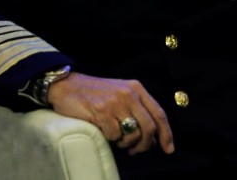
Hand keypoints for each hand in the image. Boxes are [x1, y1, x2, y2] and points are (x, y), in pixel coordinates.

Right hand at [47, 72, 174, 155]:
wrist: (67, 85)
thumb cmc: (95, 94)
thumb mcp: (121, 95)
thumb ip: (138, 112)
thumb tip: (152, 140)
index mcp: (137, 89)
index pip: (159, 113)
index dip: (166, 133)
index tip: (168, 149)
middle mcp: (129, 94)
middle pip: (149, 127)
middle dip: (145, 144)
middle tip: (136, 151)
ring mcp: (116, 102)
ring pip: (132, 134)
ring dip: (126, 143)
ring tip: (117, 138)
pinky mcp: (101, 111)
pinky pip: (114, 135)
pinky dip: (110, 138)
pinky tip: (104, 130)